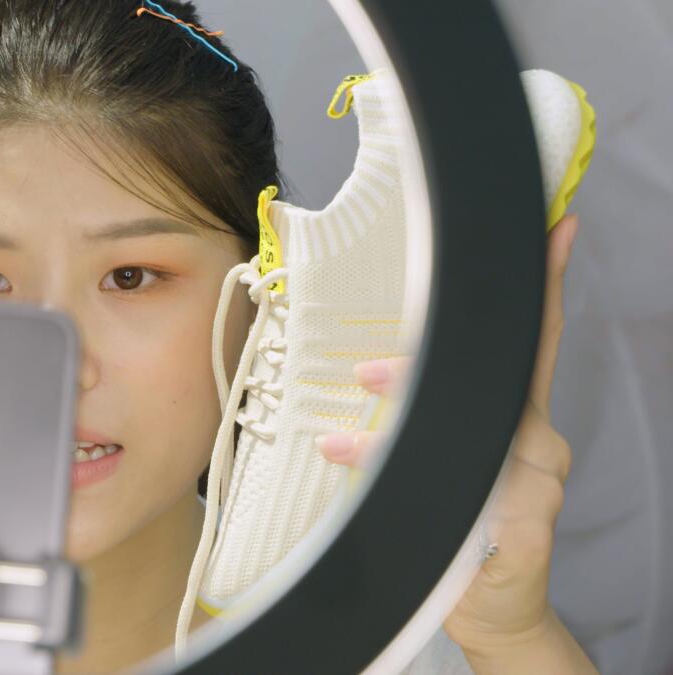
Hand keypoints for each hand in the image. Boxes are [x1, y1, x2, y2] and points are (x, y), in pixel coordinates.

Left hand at [315, 215, 596, 671]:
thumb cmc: (462, 525)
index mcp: (519, 419)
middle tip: (368, 371)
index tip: (556, 229)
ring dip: (401, 430)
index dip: (547, 286)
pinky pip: (468, 493)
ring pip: (479, 436)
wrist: (491, 609)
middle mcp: (539, 445)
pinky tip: (353, 463)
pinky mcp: (526, 529)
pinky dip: (401, 480)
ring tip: (345, 434)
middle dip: (426, 372)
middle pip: (497, 383)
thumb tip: (373, 365)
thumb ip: (426, 414)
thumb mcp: (441, 460)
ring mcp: (539, 487)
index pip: (535, 342)